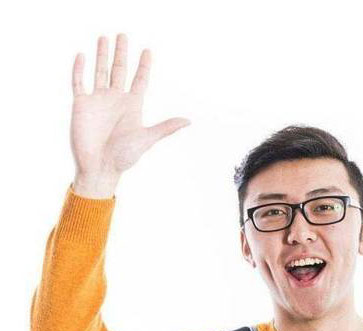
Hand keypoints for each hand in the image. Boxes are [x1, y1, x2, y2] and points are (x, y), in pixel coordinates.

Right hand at [70, 33, 190, 187]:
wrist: (99, 168)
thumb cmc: (124, 157)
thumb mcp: (147, 139)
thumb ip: (166, 127)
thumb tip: (188, 121)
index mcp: (133, 106)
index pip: (140, 81)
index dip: (144, 67)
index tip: (148, 51)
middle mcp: (116, 100)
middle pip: (119, 70)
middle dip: (121, 53)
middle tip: (123, 35)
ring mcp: (98, 101)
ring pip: (100, 71)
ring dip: (102, 55)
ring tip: (105, 37)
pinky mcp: (82, 105)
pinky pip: (79, 82)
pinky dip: (79, 69)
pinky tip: (82, 55)